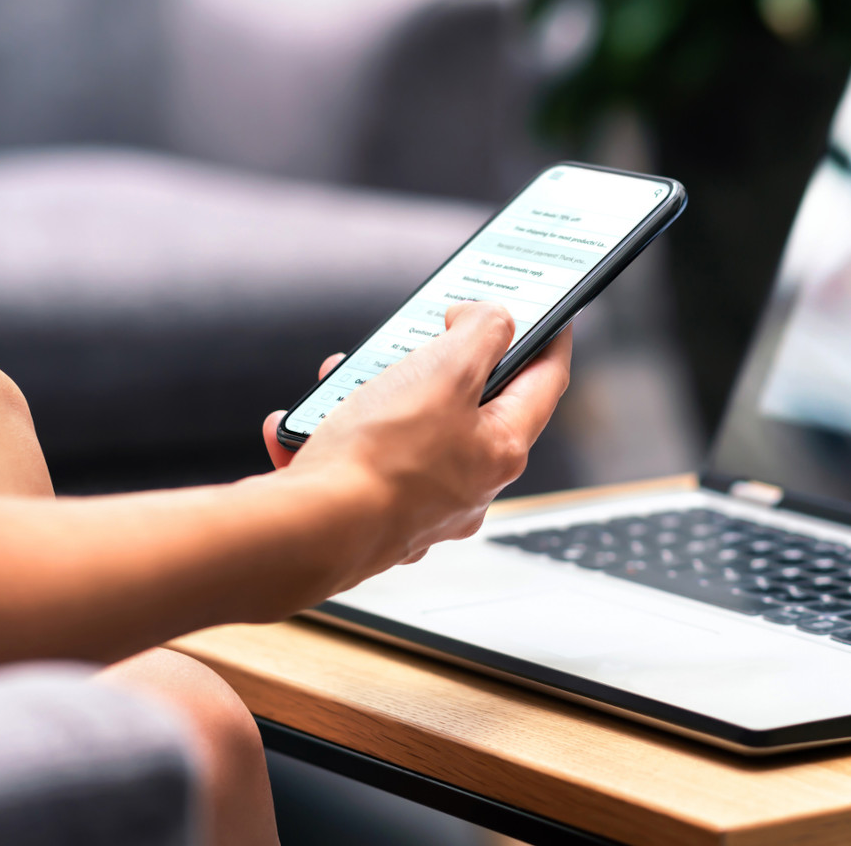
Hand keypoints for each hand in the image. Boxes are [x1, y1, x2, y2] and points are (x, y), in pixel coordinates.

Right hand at [258, 302, 571, 598]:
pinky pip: (352, 462)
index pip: (545, 384)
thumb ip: (482, 332)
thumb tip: (489, 319)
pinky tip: (297, 429)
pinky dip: (327, 437)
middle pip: (467, 407)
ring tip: (341, 380)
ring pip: (402, 432)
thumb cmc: (381, 460)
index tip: (553, 317)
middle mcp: (467, 486)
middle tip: (420, 338)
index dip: (550, 341)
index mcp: (501, 451)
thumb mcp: (446, 370)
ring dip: (370, 397)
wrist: (310, 533)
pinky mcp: (369, 519)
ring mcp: (418, 507)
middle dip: (435, 365)